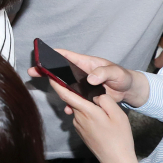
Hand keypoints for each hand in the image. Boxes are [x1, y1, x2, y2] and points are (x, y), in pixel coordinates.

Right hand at [28, 49, 147, 106]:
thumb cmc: (123, 77)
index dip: (54, 54)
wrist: (130, 91)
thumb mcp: (115, 72)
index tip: (42, 54)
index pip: (68, 56)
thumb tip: (90, 78)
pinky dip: (70, 103)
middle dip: (47, 70)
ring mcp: (83, 84)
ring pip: (66, 85)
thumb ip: (103, 73)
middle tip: (33, 71)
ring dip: (56, 88)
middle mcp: (82, 72)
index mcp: (87, 63)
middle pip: (61, 70)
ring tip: (48, 91)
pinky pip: (74, 98)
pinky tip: (68, 109)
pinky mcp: (86, 95)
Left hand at [47, 85, 148, 162]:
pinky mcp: (81, 133)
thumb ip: (104, 100)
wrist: (116, 160)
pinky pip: (82, 118)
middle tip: (91, 91)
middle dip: (78, 94)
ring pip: (79, 109)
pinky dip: (88, 115)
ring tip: (103, 111)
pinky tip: (101, 121)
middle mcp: (78, 118)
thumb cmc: (119, 137)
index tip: (50, 76)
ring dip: (86, 106)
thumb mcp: (118, 114)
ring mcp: (78, 127)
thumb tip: (95, 96)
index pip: (66, 95)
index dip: (56, 84)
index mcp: (86, 111)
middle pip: (74, 100)